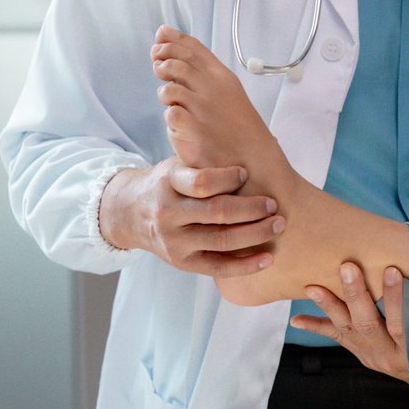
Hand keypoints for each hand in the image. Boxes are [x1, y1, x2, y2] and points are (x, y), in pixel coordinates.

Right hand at [100, 159, 282, 276]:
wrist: (129, 213)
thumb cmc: (168, 184)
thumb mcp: (178, 164)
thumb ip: (208, 160)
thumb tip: (266, 141)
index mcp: (168, 182)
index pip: (202, 182)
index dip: (229, 178)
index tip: (247, 173)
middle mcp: (169, 213)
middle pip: (217, 212)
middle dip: (252, 208)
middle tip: (274, 203)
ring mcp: (174, 241)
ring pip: (221, 240)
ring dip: (256, 233)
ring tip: (279, 225)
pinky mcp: (182, 262)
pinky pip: (218, 267)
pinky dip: (245, 265)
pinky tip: (268, 259)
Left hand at [152, 25, 298, 193]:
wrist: (253, 163)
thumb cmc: (240, 131)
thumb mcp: (230, 95)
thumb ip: (207, 76)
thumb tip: (185, 59)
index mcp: (224, 77)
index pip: (194, 49)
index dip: (174, 39)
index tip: (161, 35)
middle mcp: (213, 88)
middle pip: (179, 61)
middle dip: (163, 56)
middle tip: (157, 61)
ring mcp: (201, 107)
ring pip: (169, 85)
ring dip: (164, 87)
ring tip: (167, 93)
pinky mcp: (190, 127)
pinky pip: (169, 112)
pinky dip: (169, 113)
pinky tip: (176, 119)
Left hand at [291, 263, 408, 407]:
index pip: (403, 322)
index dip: (395, 298)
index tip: (391, 270)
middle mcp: (389, 357)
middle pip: (369, 324)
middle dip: (356, 295)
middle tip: (347, 267)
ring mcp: (372, 356)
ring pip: (348, 330)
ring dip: (330, 306)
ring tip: (312, 287)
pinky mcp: (361, 353)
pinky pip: (338, 338)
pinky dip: (316, 327)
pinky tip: (296, 319)